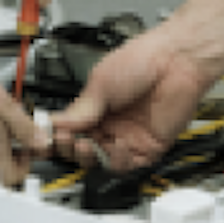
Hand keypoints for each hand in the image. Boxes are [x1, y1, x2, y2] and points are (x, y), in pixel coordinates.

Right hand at [49, 30, 219, 174]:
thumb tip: (57, 124)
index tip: (47, 138)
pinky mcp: (148, 146)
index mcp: (96, 106)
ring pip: (102, 161)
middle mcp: (111, 123)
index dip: (58, 137)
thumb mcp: (101, 82)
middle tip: (67, 140)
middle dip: (71, 148)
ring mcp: (129, 135)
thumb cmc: (144, 58)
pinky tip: (115, 146)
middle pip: (83, 149)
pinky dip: (118, 160)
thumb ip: (81, 109)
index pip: (70, 130)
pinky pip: (128, 164)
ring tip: (87, 144)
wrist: (177, 60)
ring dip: (91, 157)